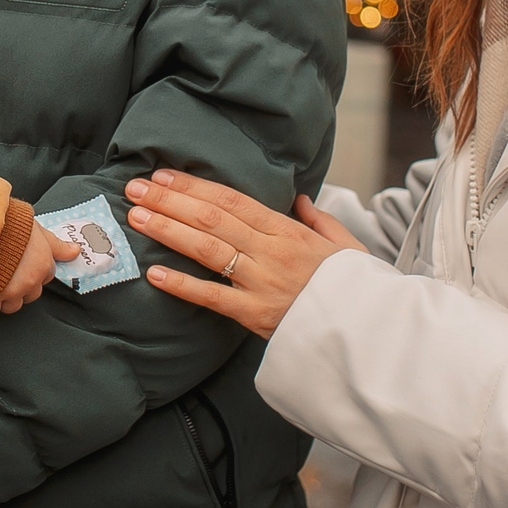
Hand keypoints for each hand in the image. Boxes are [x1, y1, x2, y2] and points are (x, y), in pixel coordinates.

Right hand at [0, 219, 82, 314]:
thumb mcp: (35, 228)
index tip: (23, 264)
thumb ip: (56, 243)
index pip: (46, 276)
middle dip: (21, 286)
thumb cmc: (5, 223)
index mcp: (42, 265)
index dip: (34, 269)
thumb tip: (76, 251)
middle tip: (7, 272)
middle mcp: (29, 281)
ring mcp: (10, 292)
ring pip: (12, 305)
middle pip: (30, 294)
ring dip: (3, 296)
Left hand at [125, 170, 366, 339]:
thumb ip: (319, 220)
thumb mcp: (345, 244)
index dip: (195, 186)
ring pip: (208, 249)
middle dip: (169, 201)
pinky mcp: (257, 316)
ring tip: (136, 218)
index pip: (233, 201)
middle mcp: (271, 251)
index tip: (164, 176)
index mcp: (289, 231)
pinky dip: (182, 285)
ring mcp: (262, 283)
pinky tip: (154, 275)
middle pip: (212, 219)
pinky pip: (213, 298)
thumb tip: (299, 199)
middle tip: (135, 189)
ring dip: (167, 231)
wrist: (372, 331)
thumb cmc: (358, 287)